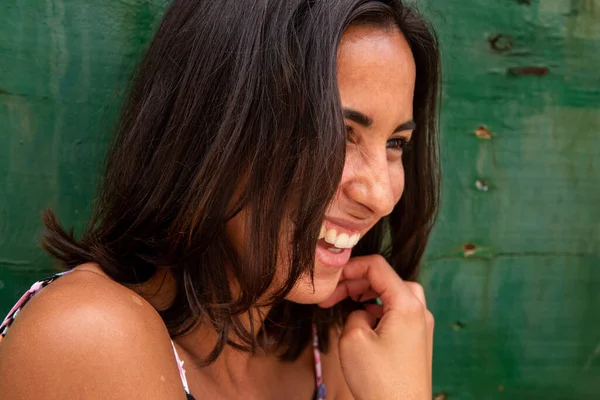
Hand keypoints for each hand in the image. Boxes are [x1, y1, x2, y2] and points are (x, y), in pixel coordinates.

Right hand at [318, 255, 433, 399]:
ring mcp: (422, 326)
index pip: (377, 267)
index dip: (350, 267)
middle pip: (387, 278)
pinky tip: (365, 318)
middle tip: (334, 295)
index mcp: (407, 304)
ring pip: (395, 293)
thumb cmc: (380, 381)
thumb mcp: (353, 338)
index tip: (332, 279)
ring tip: (348, 302)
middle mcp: (420, 310)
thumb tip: (362, 313)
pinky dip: (380, 308)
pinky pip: (399, 312)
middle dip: (358, 281)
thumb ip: (354, 313)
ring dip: (369, 293)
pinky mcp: (418, 340)